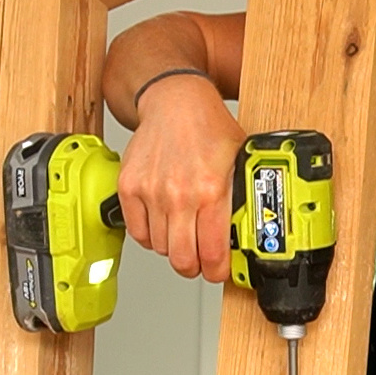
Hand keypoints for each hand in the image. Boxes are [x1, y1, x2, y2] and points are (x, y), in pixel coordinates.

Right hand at [116, 74, 245, 280]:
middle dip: (195, 267)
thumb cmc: (209, 129)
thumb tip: (246, 237)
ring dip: (174, 247)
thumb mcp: (240, 164)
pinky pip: (138, 232)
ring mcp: (151, 192)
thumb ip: (241, 201)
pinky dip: (151, 235)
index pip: (213, 253)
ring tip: (184, 233)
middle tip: (201, 261)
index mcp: (212, 190)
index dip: (217, 271)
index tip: (219, 271)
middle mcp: (180, 194)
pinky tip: (164, 224)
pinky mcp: (129, 187)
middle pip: (183, 259)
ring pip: (161, 248)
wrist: (176, 102)